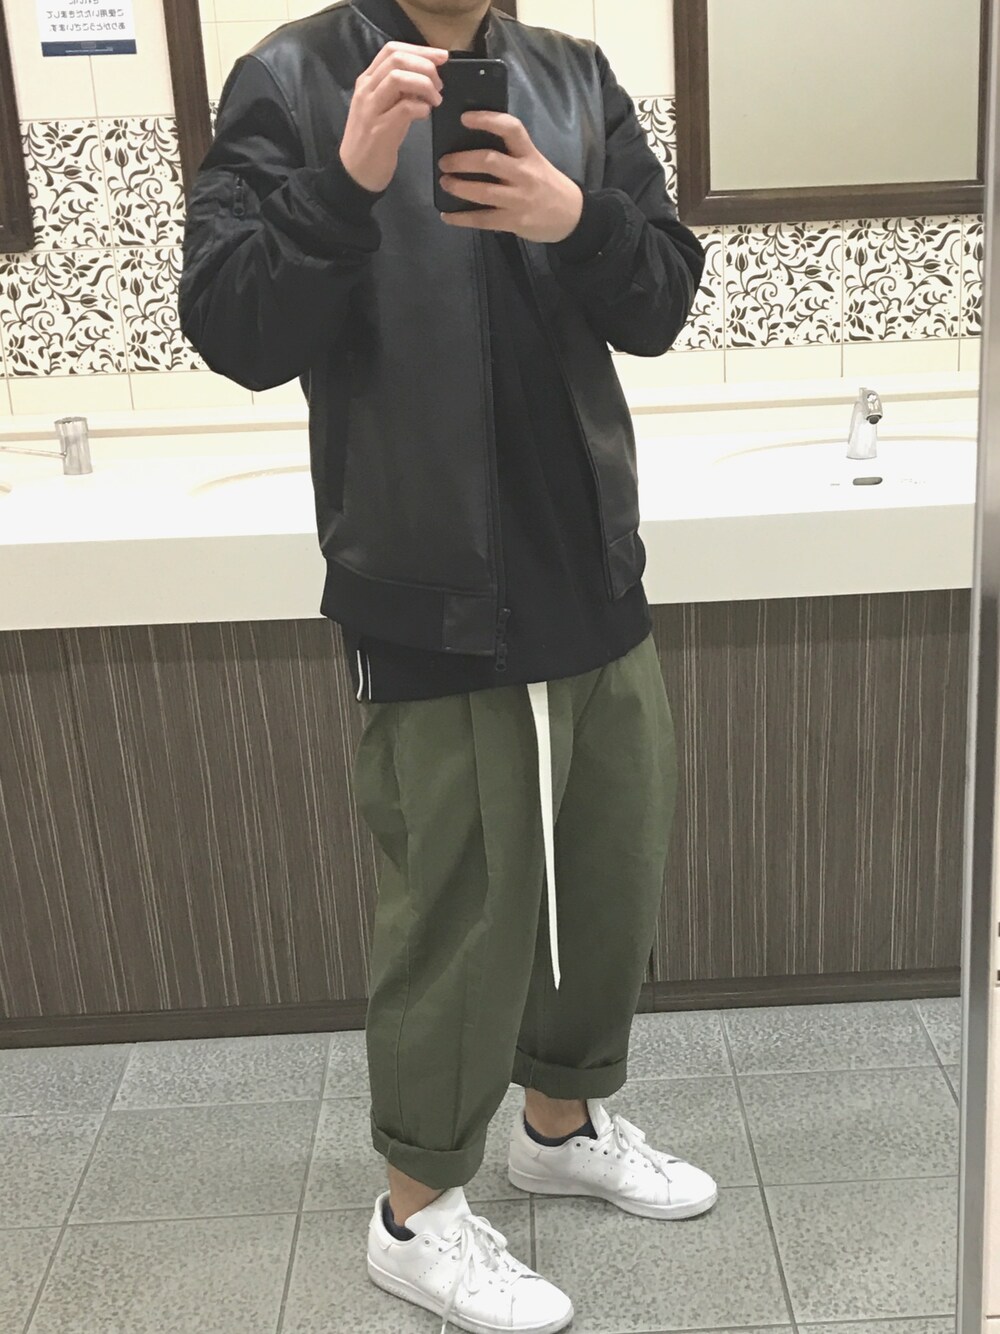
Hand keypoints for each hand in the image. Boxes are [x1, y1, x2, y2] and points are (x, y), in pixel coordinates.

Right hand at [340, 41, 448, 193]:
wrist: (355, 173)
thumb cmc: (374, 140)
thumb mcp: (385, 108)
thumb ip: (401, 91)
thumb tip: (426, 78)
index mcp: (368, 80)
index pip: (392, 49)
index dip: (420, 50)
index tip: (441, 57)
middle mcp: (366, 89)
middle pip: (396, 59)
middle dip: (425, 66)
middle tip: (440, 84)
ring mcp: (371, 109)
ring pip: (397, 78)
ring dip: (424, 84)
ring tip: (436, 99)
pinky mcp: (379, 130)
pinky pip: (403, 108)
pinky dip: (420, 107)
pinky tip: (426, 114)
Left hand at [438, 112, 583, 243]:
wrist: (571, 215)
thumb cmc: (546, 184)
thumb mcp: (535, 161)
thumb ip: (510, 154)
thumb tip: (472, 146)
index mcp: (529, 154)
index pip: (511, 129)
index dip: (487, 120)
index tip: (465, 118)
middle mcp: (524, 174)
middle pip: (489, 161)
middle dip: (461, 161)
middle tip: (444, 162)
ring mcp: (519, 199)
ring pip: (483, 192)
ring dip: (459, 187)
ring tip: (445, 183)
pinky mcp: (514, 222)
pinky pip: (483, 219)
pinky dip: (461, 218)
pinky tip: (447, 216)